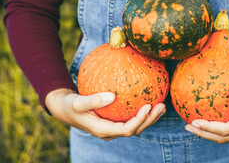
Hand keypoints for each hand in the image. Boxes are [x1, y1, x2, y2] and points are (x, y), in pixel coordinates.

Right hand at [45, 88, 165, 140]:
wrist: (66, 109)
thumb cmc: (71, 105)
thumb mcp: (78, 102)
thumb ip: (93, 100)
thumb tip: (112, 96)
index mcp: (103, 130)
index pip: (127, 129)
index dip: (139, 120)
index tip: (148, 106)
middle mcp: (111, 132)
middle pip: (135, 129)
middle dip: (150, 120)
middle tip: (161, 106)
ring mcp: (114, 128)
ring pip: (136, 126)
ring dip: (150, 117)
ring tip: (162, 105)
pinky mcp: (115, 121)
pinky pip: (132, 118)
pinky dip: (143, 112)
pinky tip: (151, 100)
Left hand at [184, 64, 228, 143]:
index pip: (226, 130)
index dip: (209, 128)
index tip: (195, 121)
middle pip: (222, 138)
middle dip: (203, 134)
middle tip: (187, 125)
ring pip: (226, 138)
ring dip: (208, 133)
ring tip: (193, 125)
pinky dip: (217, 130)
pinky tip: (209, 119)